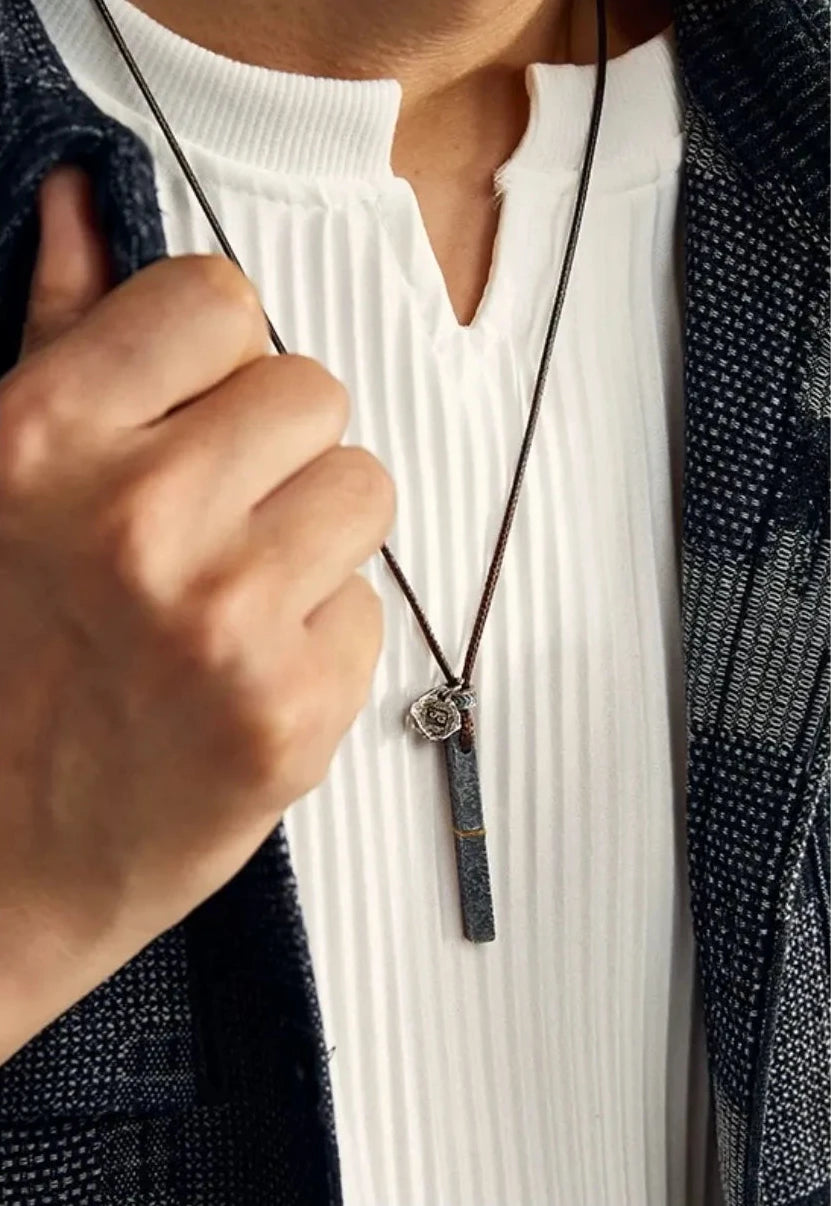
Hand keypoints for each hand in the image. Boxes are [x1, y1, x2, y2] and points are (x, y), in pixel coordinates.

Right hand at [0, 166, 393, 1061]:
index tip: (194, 403)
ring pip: (361, 489)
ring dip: (309, 535)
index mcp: (44, 442)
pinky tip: (240, 677)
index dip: (213, 352)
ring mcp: (224, 623)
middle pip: (312, 390)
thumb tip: (80, 204)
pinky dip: (319, 638)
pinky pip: (370, 609)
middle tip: (211, 518)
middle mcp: (139, 523)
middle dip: (270, 446)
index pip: (220, 300)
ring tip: (229, 597)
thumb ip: (51, 336)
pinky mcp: (291, 713)